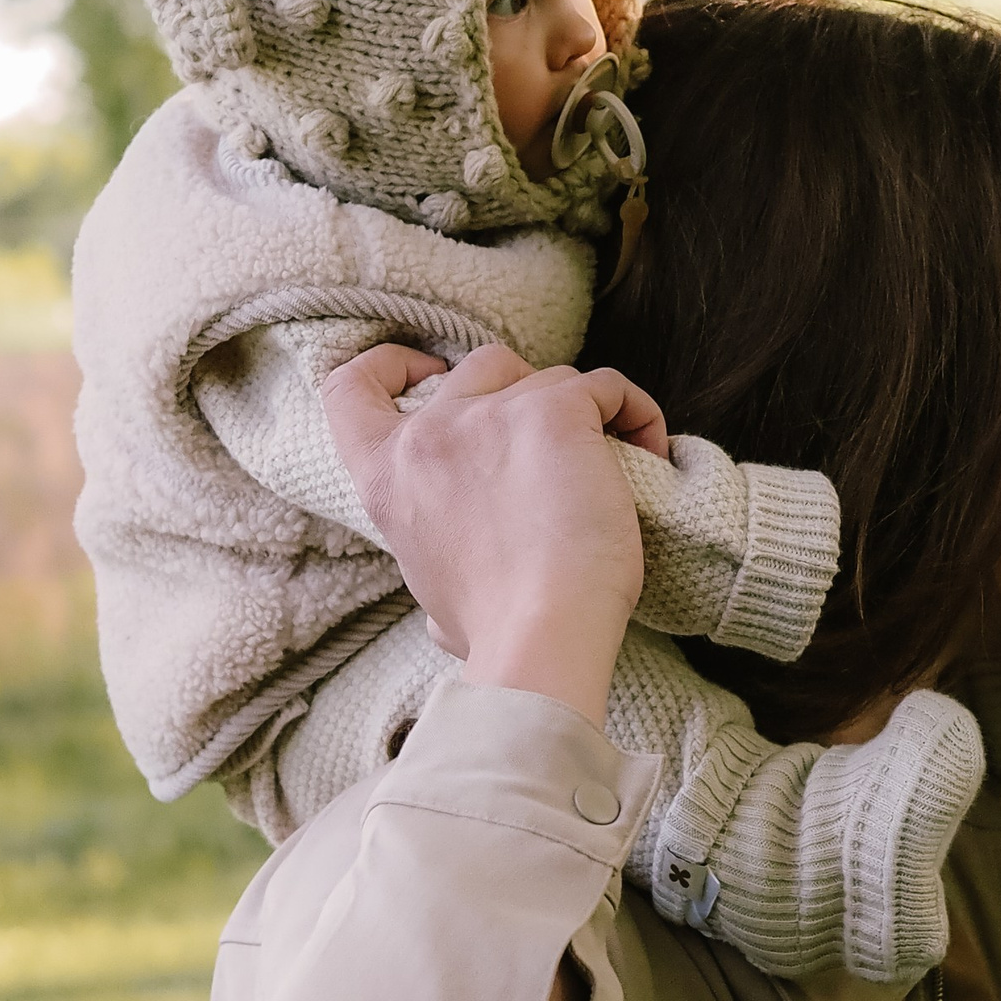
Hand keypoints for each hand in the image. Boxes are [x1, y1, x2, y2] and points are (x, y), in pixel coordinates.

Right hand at [323, 341, 652, 723]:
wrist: (541, 637)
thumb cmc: (495, 631)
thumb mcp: (431, 598)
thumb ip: (436, 568)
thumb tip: (445, 610)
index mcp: (386, 477)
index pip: (350, 388)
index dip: (388, 364)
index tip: (426, 370)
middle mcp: (430, 433)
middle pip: (479, 366)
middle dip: (523, 391)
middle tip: (558, 445)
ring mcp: (492, 415)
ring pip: (549, 376)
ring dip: (585, 410)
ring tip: (618, 462)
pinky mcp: (556, 413)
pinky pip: (608, 387)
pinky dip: (635, 411)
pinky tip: (650, 450)